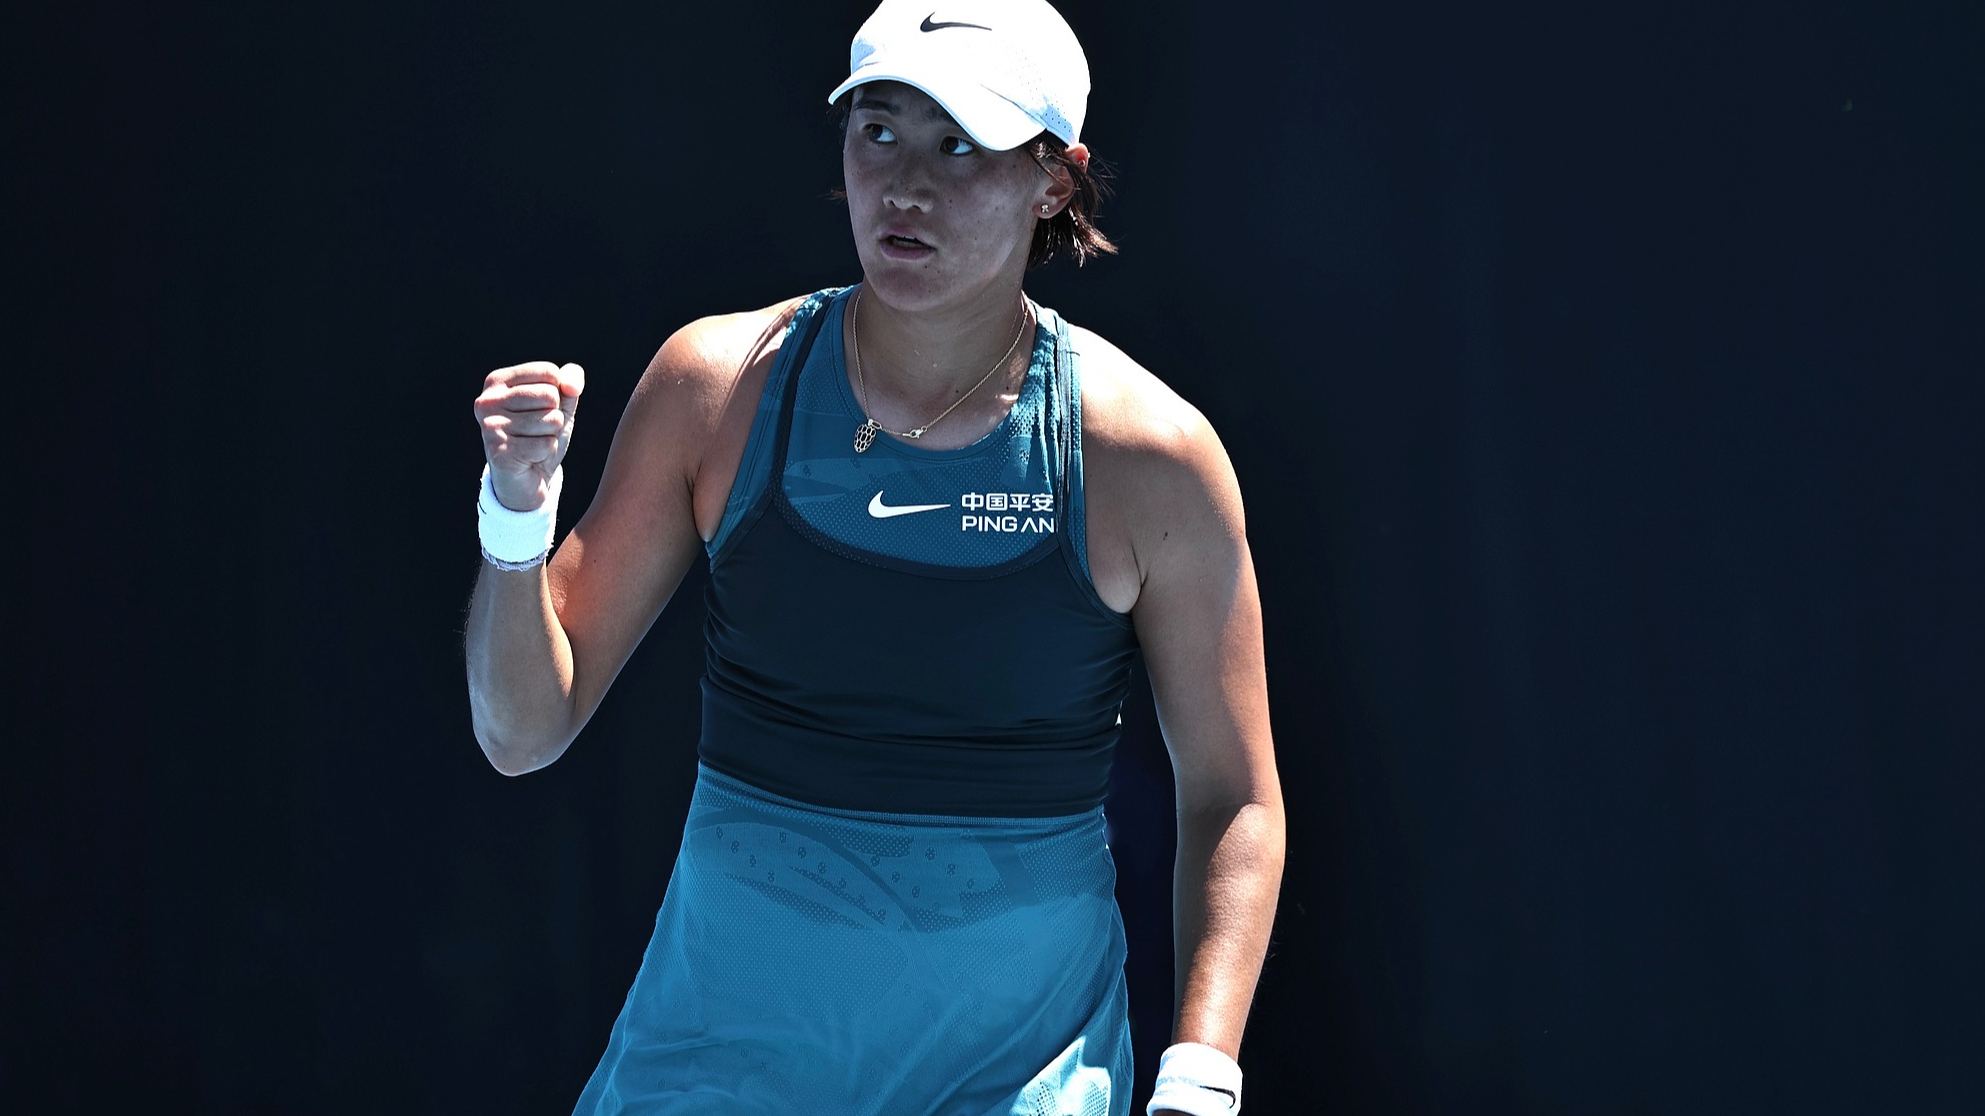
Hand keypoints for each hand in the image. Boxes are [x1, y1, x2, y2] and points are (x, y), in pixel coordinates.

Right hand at [475, 361, 584, 510]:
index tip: (539, 410)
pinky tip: (530, 457)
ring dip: (551, 435)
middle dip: (554, 417)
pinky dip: (546, 452)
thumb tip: (571, 386)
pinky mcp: (498, 451)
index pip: (549, 372)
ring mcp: (490, 426)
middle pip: (550, 395)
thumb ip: (570, 382)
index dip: (558, 395)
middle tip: (536, 431)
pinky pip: (547, 444)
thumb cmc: (540, 434)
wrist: (527, 478)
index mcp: (497, 381)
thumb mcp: (560, 404)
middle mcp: (487, 400)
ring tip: (533, 443)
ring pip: (551, 420)